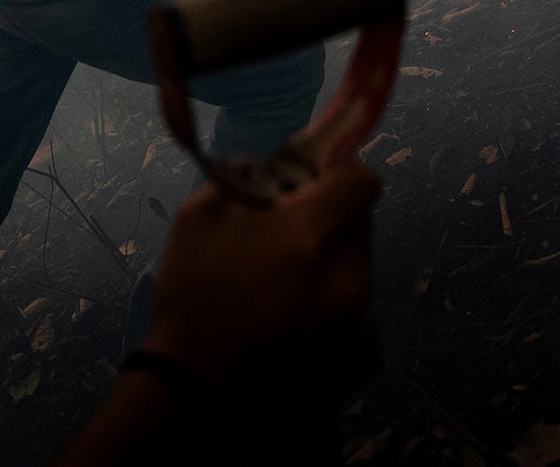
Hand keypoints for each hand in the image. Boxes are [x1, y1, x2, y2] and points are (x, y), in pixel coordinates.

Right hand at [144, 160, 380, 387]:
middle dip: (330, 220)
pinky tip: (298, 322)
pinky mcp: (366, 356)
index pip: (361, 181)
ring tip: (288, 288)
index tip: (312, 182)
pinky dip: (337, 307)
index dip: (338, 173)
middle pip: (360, 225)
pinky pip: (361, 310)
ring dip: (333, 264)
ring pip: (360, 267)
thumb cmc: (193, 299)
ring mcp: (362, 322)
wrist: (197, 394)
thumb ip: (245, 177)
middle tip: (289, 237)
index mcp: (308, 237)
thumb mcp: (199, 217)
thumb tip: (276, 164)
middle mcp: (348, 278)